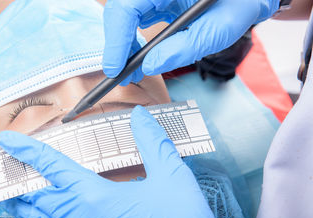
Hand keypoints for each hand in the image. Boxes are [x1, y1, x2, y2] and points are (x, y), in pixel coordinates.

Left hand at [0, 106, 247, 217]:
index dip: (27, 150)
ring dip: (21, 207)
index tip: (5, 140)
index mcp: (96, 196)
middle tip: (3, 167)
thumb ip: (153, 142)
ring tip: (8, 194)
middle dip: (18, 180)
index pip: (52, 167)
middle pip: (36, 197)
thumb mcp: (172, 176)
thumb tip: (141, 115)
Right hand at [102, 0, 278, 80]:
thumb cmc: (238, 3)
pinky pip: (136, 18)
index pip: (126, 8)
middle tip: (121, 74)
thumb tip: (149, 66)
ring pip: (125, 16)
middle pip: (120, 11)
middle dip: (117, 45)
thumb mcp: (216, 30)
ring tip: (132, 71)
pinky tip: (141, 55)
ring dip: (124, 44)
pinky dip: (134, 39)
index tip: (115, 68)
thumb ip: (182, 49)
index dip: (116, 40)